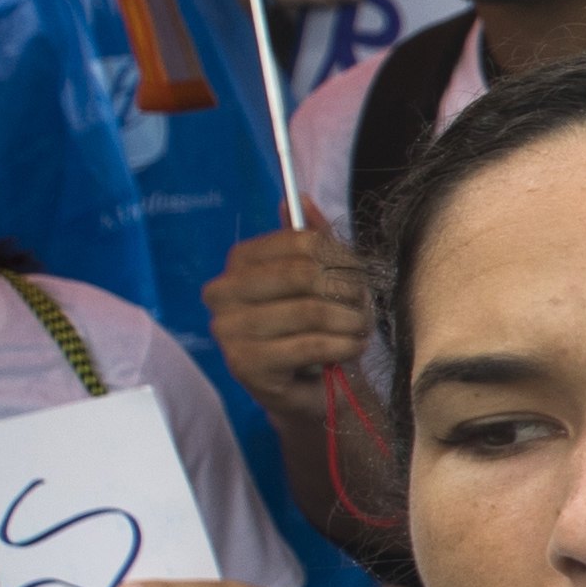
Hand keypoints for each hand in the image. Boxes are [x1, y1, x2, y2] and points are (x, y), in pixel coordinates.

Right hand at [205, 225, 371, 417]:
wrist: (316, 389)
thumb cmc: (321, 328)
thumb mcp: (325, 278)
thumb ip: (313, 238)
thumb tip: (298, 197)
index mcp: (240, 261)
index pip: (301, 240)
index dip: (342, 258)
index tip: (359, 277)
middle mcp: (223, 291)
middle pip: (305, 273)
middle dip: (347, 292)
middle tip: (362, 309)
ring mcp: (228, 329)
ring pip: (311, 310)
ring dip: (350, 323)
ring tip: (357, 331)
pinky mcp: (245, 364)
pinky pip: (310, 344)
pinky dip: (343, 346)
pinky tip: (349, 350)